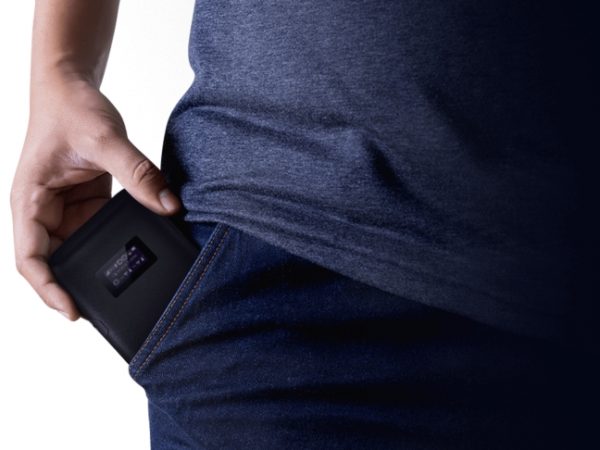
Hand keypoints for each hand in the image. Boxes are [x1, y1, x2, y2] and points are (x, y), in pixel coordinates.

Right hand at [10, 75, 180, 319]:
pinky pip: (100, 231)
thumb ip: (138, 173)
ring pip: (81, 249)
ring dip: (102, 263)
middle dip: (78, 283)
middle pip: (56, 262)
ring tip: (128, 281)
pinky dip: (117, 242)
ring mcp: (67, 211)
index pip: (30, 258)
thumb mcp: (105, 139)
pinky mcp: (87, 205)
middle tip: (111, 305)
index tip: (72, 310)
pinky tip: (136, 249)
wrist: (72, 87)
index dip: (47, 289)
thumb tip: (169, 205)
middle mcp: (44, 212)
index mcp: (30, 202)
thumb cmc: (71, 109)